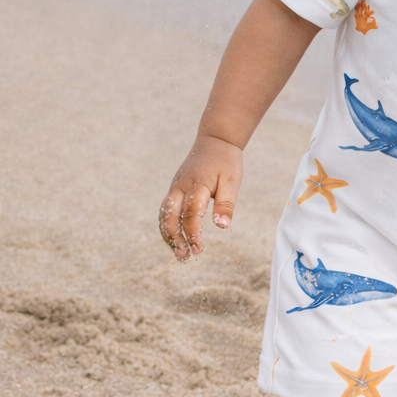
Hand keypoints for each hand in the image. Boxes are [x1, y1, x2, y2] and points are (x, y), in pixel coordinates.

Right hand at [159, 135, 242, 259]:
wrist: (215, 141)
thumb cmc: (226, 162)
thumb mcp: (232, 181)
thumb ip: (226, 204)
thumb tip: (222, 226)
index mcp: (196, 185)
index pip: (191, 215)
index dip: (193, 234)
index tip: (198, 249)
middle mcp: (180, 187)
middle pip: (170, 217)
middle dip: (175, 238)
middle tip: (184, 256)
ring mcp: (174, 187)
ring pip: (164, 215)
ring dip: (169, 234)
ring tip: (178, 252)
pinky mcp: (174, 188)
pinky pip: (166, 209)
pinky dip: (167, 225)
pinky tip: (175, 238)